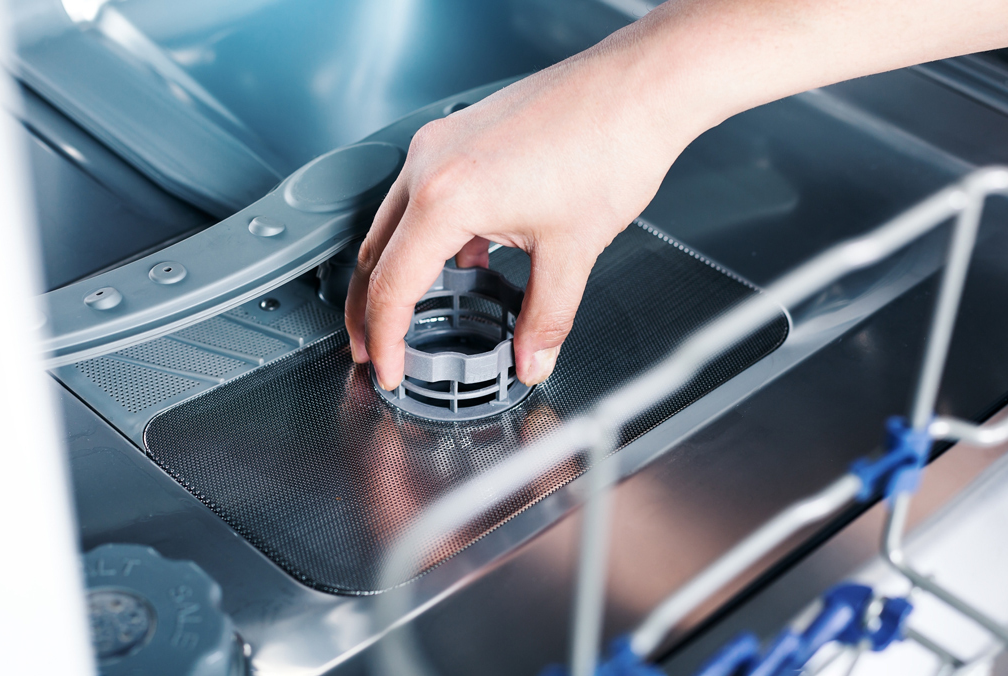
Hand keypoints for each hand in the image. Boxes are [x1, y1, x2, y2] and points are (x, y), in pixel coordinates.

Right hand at [345, 44, 696, 388]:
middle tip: (374, 349)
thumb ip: (546, 317)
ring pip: (395, 220)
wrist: (638, 87)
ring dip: (395, 270)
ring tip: (410, 312)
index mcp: (445, 196)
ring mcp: (443, 142)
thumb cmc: (610, 143)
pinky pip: (424, 193)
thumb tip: (533, 357)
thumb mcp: (572, 250)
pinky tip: (461, 260)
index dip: (384, 339)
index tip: (387, 368)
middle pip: (375, 252)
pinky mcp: (462, 133)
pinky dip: (428, 234)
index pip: (391, 285)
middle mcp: (431, 162)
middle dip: (368, 310)